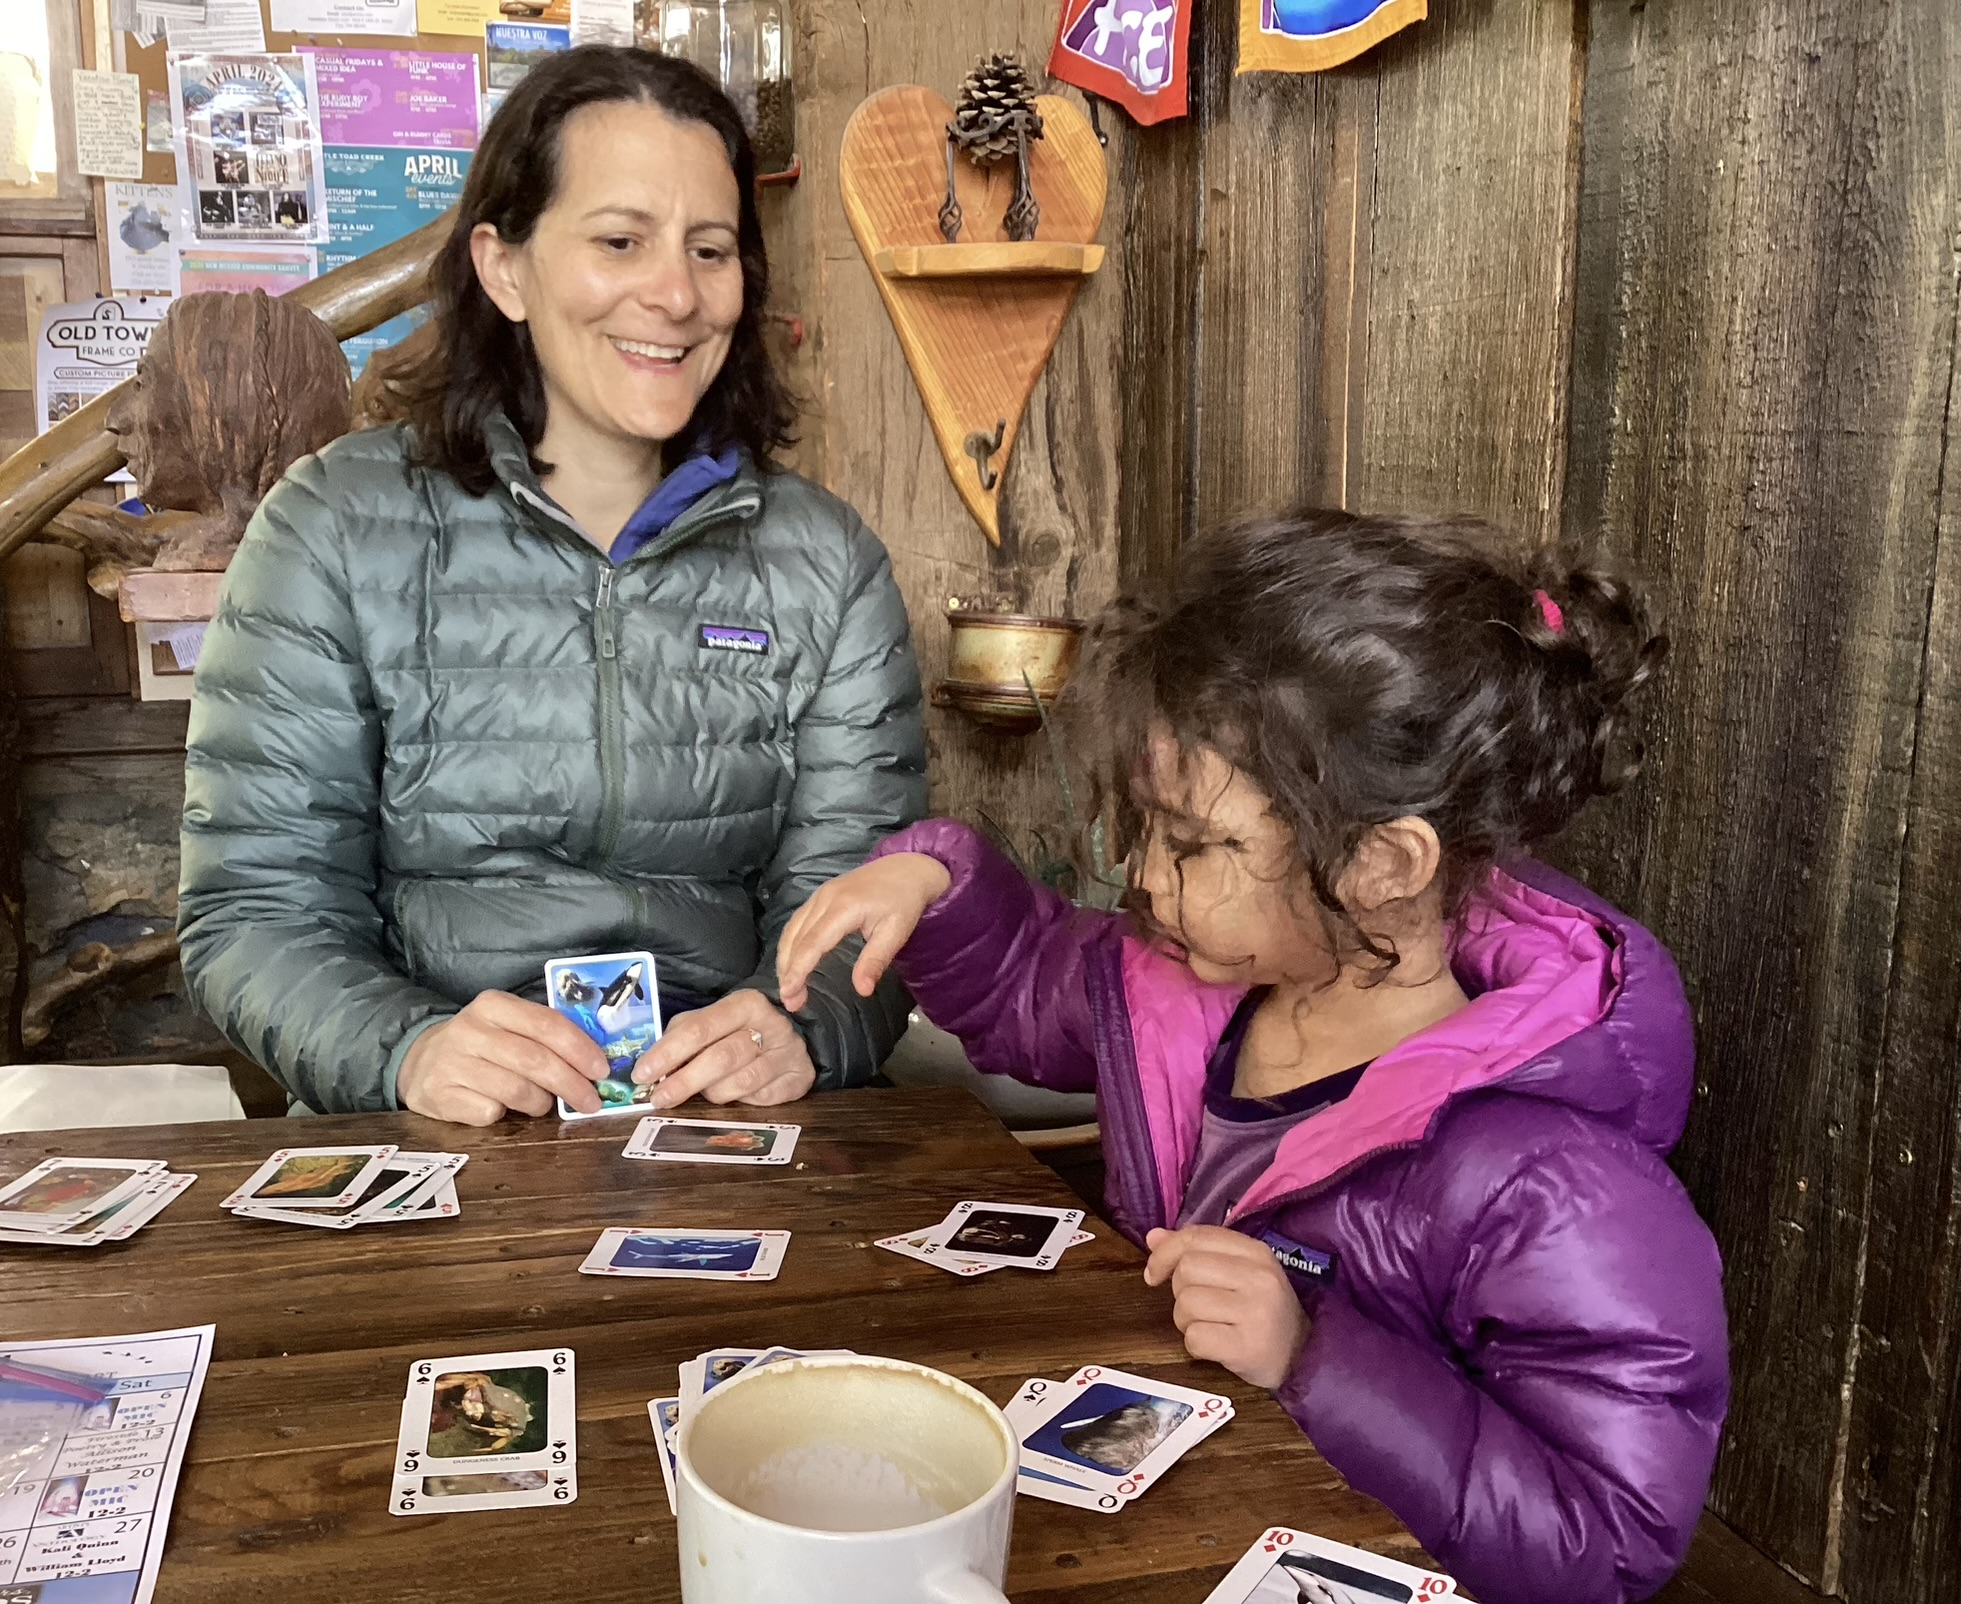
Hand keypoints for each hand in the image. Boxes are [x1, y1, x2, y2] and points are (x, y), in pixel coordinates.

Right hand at [396, 991, 610, 1124]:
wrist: (419, 1063)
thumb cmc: (480, 1045)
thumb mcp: (506, 1026)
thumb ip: (543, 1035)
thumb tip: (593, 1061)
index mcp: (493, 1006)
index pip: (546, 1024)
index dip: (580, 1049)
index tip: (602, 1070)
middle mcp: (470, 1030)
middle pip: (535, 1060)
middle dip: (571, 1084)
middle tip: (591, 1101)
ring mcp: (452, 1063)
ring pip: (516, 1090)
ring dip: (540, 1103)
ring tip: (543, 1104)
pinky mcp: (440, 1095)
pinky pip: (489, 1113)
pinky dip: (505, 1116)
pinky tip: (502, 1109)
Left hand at [629, 988, 815, 1108]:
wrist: (792, 1036)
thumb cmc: (740, 1030)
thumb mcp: (711, 1022)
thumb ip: (682, 1037)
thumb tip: (653, 1067)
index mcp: (745, 1003)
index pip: (699, 1029)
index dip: (667, 1053)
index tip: (643, 1074)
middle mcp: (771, 1025)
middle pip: (721, 1057)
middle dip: (685, 1081)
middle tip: (659, 1098)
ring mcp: (788, 1053)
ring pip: (741, 1082)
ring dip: (713, 1093)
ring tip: (702, 1093)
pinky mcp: (800, 1078)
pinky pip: (762, 1099)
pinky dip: (742, 1101)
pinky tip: (735, 1094)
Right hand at [775, 853, 951, 1012]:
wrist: (907, 868)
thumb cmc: (904, 902)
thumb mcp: (896, 933)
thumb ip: (875, 961)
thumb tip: (862, 991)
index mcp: (843, 908)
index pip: (812, 944)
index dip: (798, 971)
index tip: (790, 995)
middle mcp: (825, 898)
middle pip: (796, 938)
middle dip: (788, 971)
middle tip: (788, 1001)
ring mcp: (820, 894)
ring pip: (792, 929)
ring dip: (785, 958)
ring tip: (787, 987)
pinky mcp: (820, 894)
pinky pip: (797, 920)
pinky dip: (790, 943)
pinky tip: (791, 961)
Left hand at [1143, 1225, 1308, 1389]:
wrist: (1302, 1355)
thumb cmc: (1262, 1310)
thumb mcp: (1238, 1272)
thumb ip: (1197, 1251)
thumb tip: (1153, 1237)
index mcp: (1256, 1252)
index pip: (1196, 1237)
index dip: (1166, 1253)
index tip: (1154, 1273)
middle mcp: (1258, 1277)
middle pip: (1186, 1270)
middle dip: (1181, 1292)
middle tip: (1201, 1307)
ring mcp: (1255, 1312)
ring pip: (1186, 1305)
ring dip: (1187, 1321)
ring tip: (1211, 1327)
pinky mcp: (1247, 1346)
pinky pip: (1194, 1338)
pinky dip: (1196, 1345)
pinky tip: (1217, 1346)